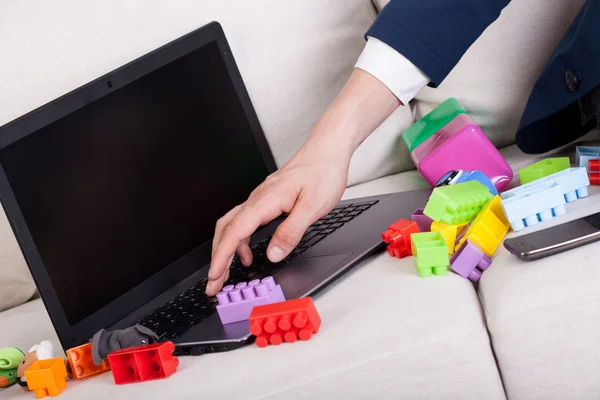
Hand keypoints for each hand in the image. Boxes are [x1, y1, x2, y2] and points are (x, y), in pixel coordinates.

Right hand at [206, 68, 400, 295]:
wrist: (327, 150)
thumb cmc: (322, 172)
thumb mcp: (313, 206)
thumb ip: (292, 231)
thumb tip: (274, 253)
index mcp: (266, 201)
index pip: (235, 232)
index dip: (222, 256)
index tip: (214, 275)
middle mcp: (258, 199)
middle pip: (226, 230)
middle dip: (217, 258)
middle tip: (214, 282)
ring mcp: (260, 199)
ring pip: (233, 226)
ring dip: (226, 250)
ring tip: (226, 272)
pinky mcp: (266, 200)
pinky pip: (244, 221)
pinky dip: (240, 240)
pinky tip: (247, 251)